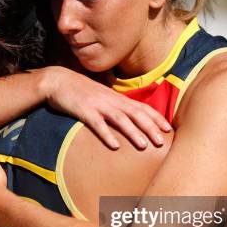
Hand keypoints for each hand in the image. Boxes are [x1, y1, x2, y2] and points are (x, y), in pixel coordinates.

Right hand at [42, 66, 171, 149]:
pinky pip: (97, 124)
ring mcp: (98, 104)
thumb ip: (114, 106)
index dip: (156, 118)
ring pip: (120, 119)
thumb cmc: (80, 91)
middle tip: (162, 142)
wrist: (58, 80)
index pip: (141, 107)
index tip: (168, 129)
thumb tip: (128, 119)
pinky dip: (107, 134)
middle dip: (150, 127)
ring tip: (144, 145)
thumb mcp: (101, 97)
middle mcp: (111, 100)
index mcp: (117, 98)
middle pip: (136, 113)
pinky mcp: (84, 110)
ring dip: (133, 132)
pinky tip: (114, 146)